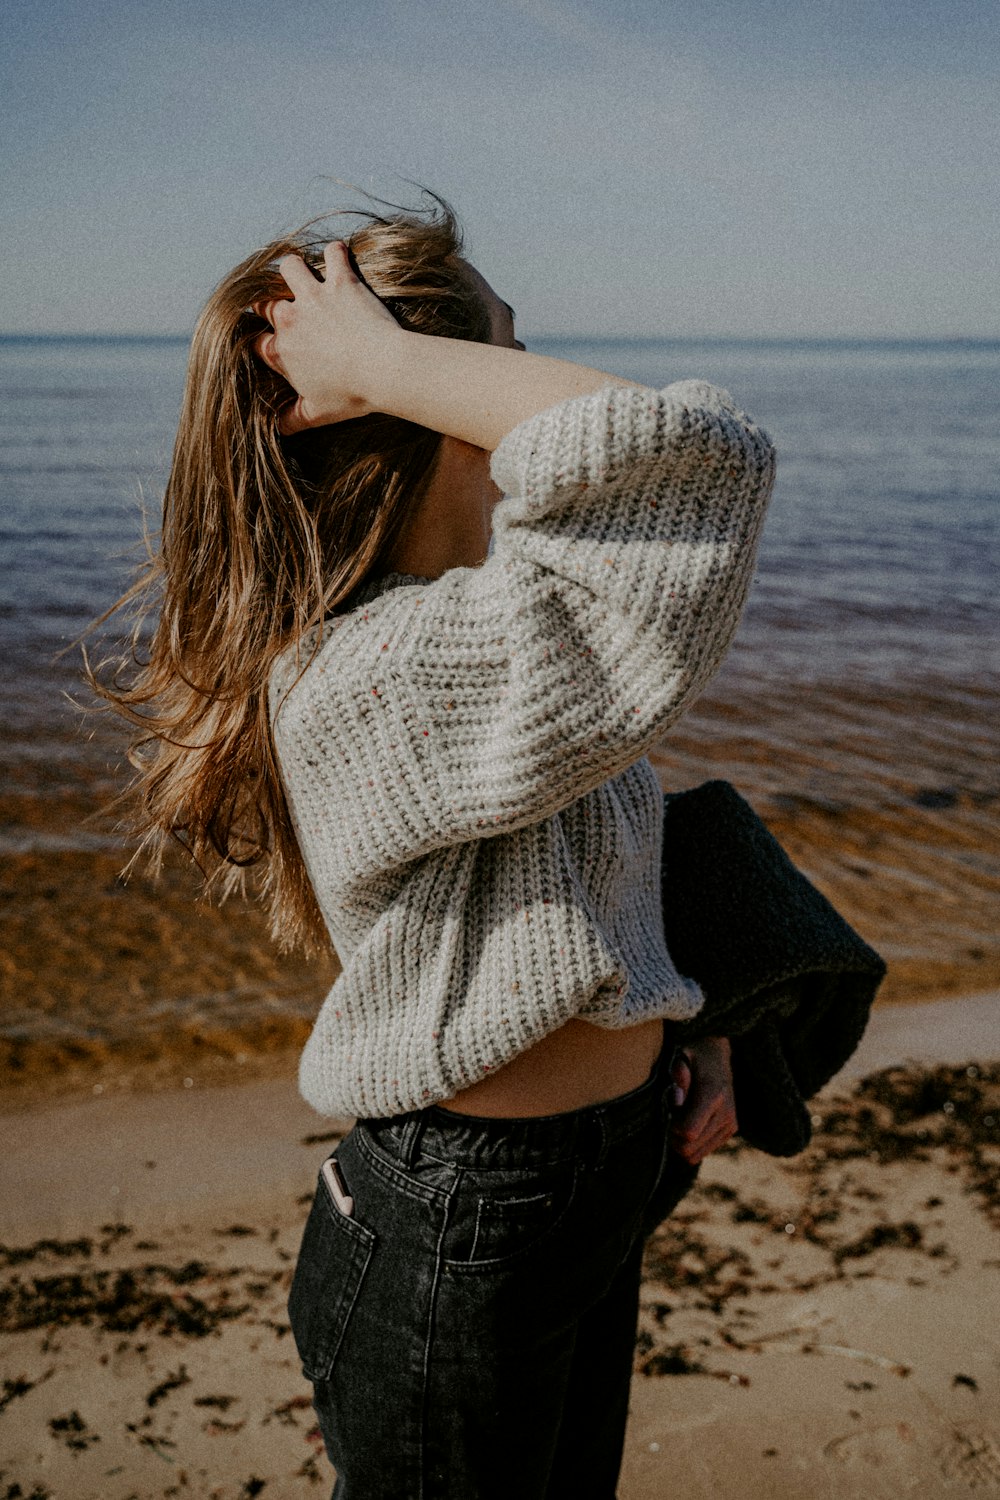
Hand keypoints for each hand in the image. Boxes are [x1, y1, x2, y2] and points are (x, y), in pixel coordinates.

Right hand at [254, 241, 400, 434]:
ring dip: (295, 270)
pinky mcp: (340, 282)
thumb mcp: (319, 413)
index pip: (258, 343)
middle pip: (265, 303)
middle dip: (271, 304)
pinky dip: (337, 252)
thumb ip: (293, 419)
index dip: (265, 343)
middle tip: (288, 308)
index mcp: (282, 352)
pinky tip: (341, 254)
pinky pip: (333, 254)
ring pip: (289, 268)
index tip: (275, 345)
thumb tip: (276, 430)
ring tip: (306, 275)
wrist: (384, 370)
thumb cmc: (353, 395)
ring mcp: (314, 297)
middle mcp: (291, 320)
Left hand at [669, 1036, 736, 1164]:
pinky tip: (692, 1121)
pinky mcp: (731, 1130)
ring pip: (694, 1155)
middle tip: (674, 1113)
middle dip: (674, 1135)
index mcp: (714, 1095)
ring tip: (683, 1116)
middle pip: (688, 1148)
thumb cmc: (695, 1056)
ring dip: (682, 1139)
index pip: (688, 1132)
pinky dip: (692, 1141)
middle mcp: (726, 1113)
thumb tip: (677, 1098)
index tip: (671, 1108)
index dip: (671, 1125)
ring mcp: (730, 1124)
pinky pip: (702, 1152)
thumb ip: (678, 1073)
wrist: (718, 1055)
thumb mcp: (682, 1056)